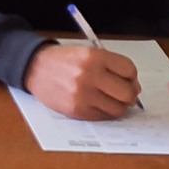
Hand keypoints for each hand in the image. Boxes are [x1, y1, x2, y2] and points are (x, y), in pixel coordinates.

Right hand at [22, 44, 140, 119]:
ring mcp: (83, 95)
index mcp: (94, 57)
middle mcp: (89, 75)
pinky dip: (105, 112)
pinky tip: (98, 103)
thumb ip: (110, 65)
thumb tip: (133, 86)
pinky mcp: (77, 110)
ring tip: (110, 99)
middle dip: (130, 94)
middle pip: (127, 93)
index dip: (132, 76)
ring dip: (118, 105)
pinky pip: (103, 117)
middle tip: (124, 92)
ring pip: (118, 109)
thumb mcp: (87, 52)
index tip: (129, 79)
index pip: (129, 70)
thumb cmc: (63, 60)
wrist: (35, 68)